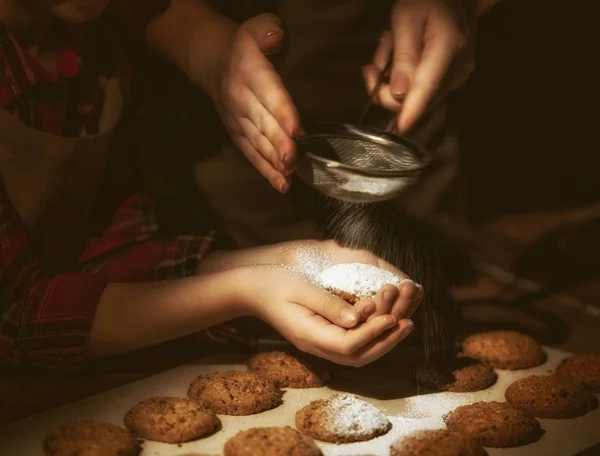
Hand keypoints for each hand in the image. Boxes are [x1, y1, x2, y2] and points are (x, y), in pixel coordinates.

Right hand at [209, 13, 299, 192]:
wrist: (211, 61)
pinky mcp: (237, 134)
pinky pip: (251, 153)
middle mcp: (241, 98)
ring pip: (256, 142)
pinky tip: (281, 184)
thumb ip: (267, 30)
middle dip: (278, 144)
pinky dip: (265, 170)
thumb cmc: (245, 47)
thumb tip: (276, 37)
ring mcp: (237, 119)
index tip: (296, 129)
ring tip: (288, 176)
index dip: (282, 111)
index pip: (268, 92)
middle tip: (293, 160)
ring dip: (273, 161)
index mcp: (249, 71)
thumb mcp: (256, 28)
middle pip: (262, 124)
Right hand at [240, 265, 413, 366]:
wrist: (250, 290)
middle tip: (408, 323)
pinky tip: (384, 322)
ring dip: (382, 341)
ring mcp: (317, 345)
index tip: (393, 316)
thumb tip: (359, 317)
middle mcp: (315, 346)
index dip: (374, 332)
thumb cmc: (274, 283)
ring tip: (404, 323)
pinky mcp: (321, 338)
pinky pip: (351, 346)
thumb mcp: (301, 288)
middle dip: (386, 341)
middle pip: (358, 357)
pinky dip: (371, 337)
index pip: (349, 344)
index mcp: (309, 334)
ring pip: (356, 355)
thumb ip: (329, 303)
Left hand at [363, 0, 475, 132]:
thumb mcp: (406, 18)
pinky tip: (402, 56)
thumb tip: (398, 94)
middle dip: (387, 88)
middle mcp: (458, 67)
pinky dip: (406, 78)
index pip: (427, 87)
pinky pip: (423, 89)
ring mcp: (459, 74)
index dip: (411, 111)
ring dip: (394, 80)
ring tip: (390, 49)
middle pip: (418, 98)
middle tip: (372, 67)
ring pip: (417, 95)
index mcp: (448, 46)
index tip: (399, 129)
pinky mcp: (454, 78)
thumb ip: (403, 57)